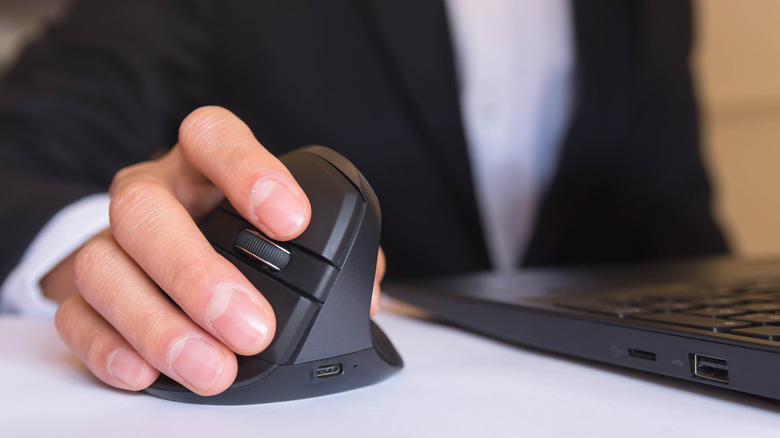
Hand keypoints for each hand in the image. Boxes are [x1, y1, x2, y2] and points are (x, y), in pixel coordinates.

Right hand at [50, 106, 319, 395]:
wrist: (176, 259)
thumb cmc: (244, 237)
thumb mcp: (290, 228)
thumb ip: (334, 251)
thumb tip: (362, 295)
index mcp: (202, 164)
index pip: (212, 135)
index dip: (249, 170)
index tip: (292, 222)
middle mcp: (150, 194)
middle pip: (145, 210)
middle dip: (197, 272)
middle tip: (253, 327)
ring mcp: (110, 242)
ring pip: (103, 267)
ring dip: (160, 324)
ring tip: (214, 370)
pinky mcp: (81, 294)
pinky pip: (75, 317)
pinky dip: (110, 348)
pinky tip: (149, 373)